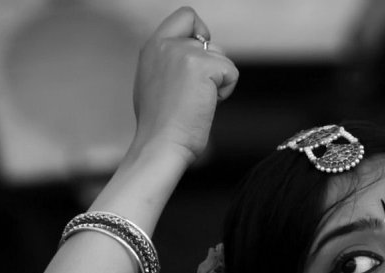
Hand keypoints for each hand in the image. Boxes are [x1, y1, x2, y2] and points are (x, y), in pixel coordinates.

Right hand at [130, 8, 238, 164]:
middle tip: (195, 93)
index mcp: (152, 47)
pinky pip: (232, 72)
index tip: (203, 54)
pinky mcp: (202, 65)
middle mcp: (166, 44)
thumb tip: (195, 56)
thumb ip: (171, 62)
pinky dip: (226, 90)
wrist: (161, 143)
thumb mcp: (156, 82)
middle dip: (211, 67)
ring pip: (221, 57)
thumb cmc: (161, 124)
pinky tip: (206, 104)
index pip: (185, 17)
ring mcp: (183, 52)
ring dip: (218, 81)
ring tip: (196, 101)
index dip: (200, 31)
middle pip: (209, 41)